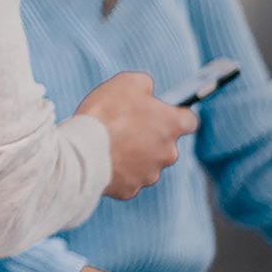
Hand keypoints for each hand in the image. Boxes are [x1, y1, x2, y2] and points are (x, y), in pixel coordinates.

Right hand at [75, 72, 197, 199]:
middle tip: (126, 128)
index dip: (175, 114)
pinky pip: (128, 179)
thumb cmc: (105, 113)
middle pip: (166, 144)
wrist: (82, 150)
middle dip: (150, 137)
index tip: (162, 112)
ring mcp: (150, 174)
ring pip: (147, 163)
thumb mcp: (127, 82)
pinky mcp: (130, 189)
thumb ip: (145, 85)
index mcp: (172, 125)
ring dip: (134, 155)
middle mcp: (168, 153)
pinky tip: (103, 161)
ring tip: (110, 145)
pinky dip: (118, 172)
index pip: (189, 120)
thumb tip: (147, 91)